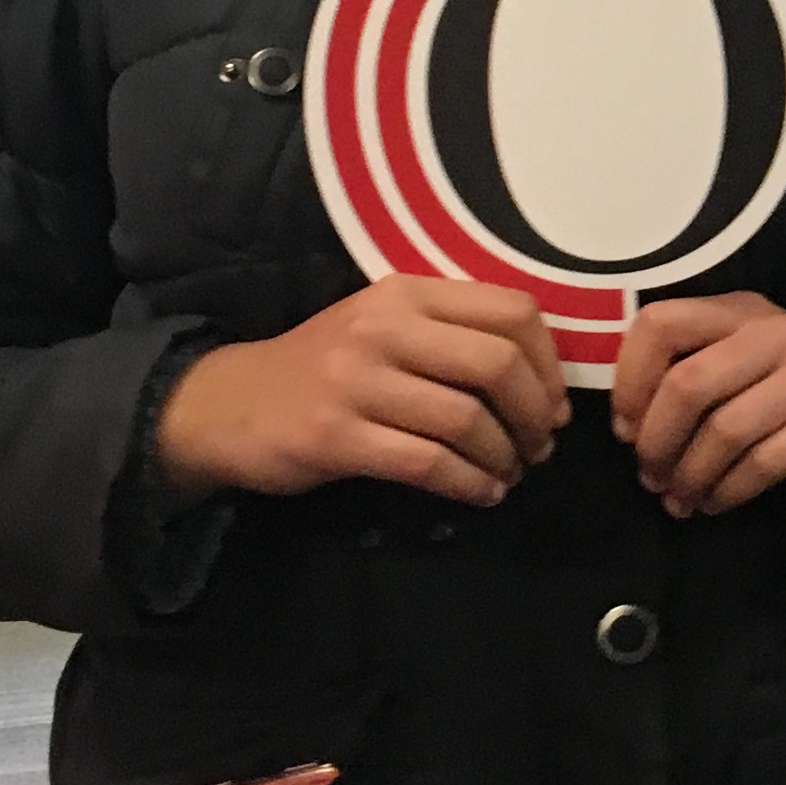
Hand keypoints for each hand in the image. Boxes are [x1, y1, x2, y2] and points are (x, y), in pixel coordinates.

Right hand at [152, 277, 566, 510]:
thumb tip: (543, 377)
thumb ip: (452, 334)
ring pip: (466, 419)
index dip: (549, 363)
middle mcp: (383, 326)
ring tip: (509, 473)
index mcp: (406, 291)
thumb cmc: (326, 367)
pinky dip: (468, 483)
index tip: (555, 404)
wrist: (229, 403)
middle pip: (497, 364)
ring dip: (504, 456)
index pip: (512, 311)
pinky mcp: (334, 436)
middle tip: (540, 447)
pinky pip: (427, 463)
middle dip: (534, 415)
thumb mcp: (385, 326)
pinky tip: (480, 493)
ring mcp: (356, 380)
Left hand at [607, 294, 785, 518]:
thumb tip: (625, 427)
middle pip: (689, 383)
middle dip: (657, 442)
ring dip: (690, 476)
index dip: (629, 381)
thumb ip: (681, 377)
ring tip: (679, 499)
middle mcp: (778, 329)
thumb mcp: (731, 374)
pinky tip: (715, 503)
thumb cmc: (778, 405)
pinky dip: (727, 492)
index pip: (660, 324)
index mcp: (738, 311)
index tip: (624, 430)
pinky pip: (764, 462)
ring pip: (726, 430)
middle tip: (650, 478)